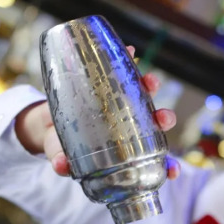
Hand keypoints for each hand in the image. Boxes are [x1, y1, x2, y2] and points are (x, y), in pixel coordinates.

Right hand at [15, 46, 179, 179]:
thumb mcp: (62, 156)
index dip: (167, 167)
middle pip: (156, 124)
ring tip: (150, 82)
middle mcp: (131, 126)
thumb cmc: (64, 146)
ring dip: (151, 87)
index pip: (153, 160)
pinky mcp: (110, 82)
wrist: (50, 122)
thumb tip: (61, 166)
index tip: (174, 171)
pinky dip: (129, 59)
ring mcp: (123, 103)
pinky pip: (123, 69)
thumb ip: (64, 164)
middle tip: (163, 119)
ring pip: (144, 95)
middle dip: (164, 120)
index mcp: (127, 150)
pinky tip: (131, 52)